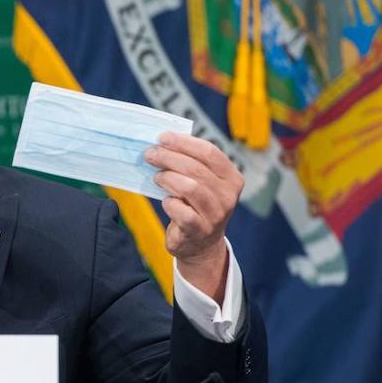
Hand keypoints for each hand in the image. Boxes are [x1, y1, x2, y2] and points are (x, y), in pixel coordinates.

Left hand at [144, 132, 243, 302]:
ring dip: (168, 178)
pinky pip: (181, 211)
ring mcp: (216, 215)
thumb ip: (190, 163)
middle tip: (150, 154)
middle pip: (196, 168)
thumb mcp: (202, 183)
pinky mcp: (199, 231)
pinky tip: (165, 200)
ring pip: (189, 187)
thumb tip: (162, 142)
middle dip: (168, 157)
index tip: (162, 138)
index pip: (209, 152)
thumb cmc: (196, 205)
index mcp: (231, 178)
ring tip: (157, 177)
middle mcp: (228, 196)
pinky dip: (169, 203)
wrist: (201, 245)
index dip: (184, 142)